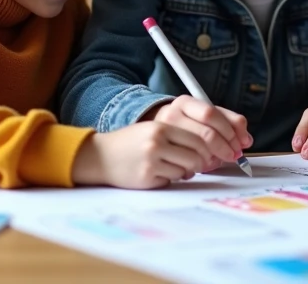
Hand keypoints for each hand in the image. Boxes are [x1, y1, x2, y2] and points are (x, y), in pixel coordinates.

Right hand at [72, 123, 208, 188]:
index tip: (207, 155)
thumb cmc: (130, 143)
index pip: (197, 139)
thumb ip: (176, 135)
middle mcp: (157, 143)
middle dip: (199, 164)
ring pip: (184, 171)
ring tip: (172, 169)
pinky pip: (169, 181)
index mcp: (161, 127)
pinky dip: (168, 179)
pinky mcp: (146, 178)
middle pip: (194, 157)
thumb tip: (206, 150)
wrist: (100, 156)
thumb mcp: (152, 129)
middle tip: (195, 167)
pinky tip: (157, 174)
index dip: (206, 149)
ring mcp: (151, 161)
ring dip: (183, 173)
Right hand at [143, 96, 251, 171]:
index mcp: (176, 106)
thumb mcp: (179, 120)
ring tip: (197, 163)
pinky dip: (184, 175)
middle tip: (229, 158)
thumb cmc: (152, 137)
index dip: (229, 131)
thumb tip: (245, 138)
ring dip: (203, 165)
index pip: (210, 115)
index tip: (239, 143)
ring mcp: (154, 148)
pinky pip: (181, 176)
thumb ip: (213, 122)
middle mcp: (164, 124)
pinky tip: (177, 169)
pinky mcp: (149, 170)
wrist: (110, 152)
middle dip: (223, 151)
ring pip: (196, 161)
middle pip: (206, 138)